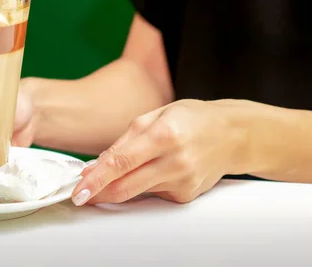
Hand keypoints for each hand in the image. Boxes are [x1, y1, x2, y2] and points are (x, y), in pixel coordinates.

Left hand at [71, 99, 243, 204]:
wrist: (232, 135)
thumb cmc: (192, 119)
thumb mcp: (156, 115)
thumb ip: (125, 141)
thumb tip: (97, 165)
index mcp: (164, 135)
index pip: (121, 162)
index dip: (96, 179)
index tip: (79, 190)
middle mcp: (175, 161)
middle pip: (126, 187)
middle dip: (99, 193)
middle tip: (82, 193)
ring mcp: (182, 181)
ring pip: (137, 193)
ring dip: (120, 186)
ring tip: (125, 169)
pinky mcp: (186, 195)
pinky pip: (154, 194)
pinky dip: (144, 184)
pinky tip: (157, 169)